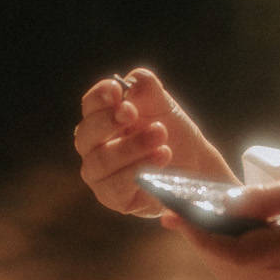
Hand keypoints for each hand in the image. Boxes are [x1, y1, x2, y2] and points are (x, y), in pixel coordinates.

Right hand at [74, 67, 231, 215]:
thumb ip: (146, 88)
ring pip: (101, 161)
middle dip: (108, 122)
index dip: (99, 97)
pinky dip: (137, 172)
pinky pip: (115, 187)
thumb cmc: (170, 130)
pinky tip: (161, 158)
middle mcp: (93, 147)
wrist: (194, 162)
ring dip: (131, 147)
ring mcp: (99, 174)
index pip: (90, 105)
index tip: (117, 90)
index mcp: (101, 118)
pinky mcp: (113, 197)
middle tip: (133, 113)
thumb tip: (132, 81)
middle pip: (85, 134)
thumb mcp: (162, 104)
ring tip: (161, 137)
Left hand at [164, 166, 279, 279]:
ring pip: (250, 258)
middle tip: (171, 212)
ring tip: (194, 212)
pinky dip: (245, 239)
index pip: (234, 249)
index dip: (200, 235)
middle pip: (236, 256)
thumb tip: (227, 203)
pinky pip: (266, 256)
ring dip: (222, 237)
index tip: (172, 216)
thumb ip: (269, 198)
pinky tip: (234, 218)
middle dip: (202, 235)